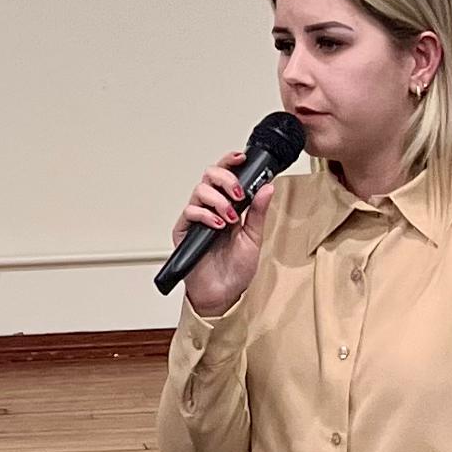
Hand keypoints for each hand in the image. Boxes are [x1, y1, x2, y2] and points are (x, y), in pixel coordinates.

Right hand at [176, 148, 270, 317]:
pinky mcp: (184, 230)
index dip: (231, 163)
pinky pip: (190, 212)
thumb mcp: (254, 237)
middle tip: (237, 193)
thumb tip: (267, 187)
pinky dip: (205, 214)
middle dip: (225, 179)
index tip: (241, 158)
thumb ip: (258, 211)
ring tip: (230, 217)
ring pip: (199, 191)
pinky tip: (217, 225)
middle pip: (210, 176)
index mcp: (229, 206)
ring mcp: (197, 218)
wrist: (222, 294)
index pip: (226, 176)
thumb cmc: (236, 269)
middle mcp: (211, 208)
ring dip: (218, 200)